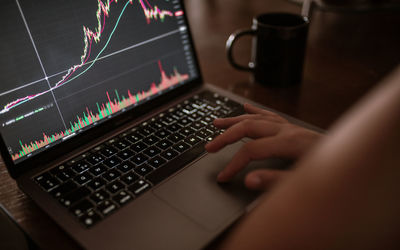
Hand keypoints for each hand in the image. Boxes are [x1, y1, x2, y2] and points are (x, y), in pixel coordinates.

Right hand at [205, 103, 321, 189]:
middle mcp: (287, 130)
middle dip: (225, 137)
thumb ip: (275, 181)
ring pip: (255, 118)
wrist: (353, 162)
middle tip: (209, 147)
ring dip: (233, 120)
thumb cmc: (331, 174)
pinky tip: (245, 107)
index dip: (233, 164)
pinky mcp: (292, 128)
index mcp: (289, 143)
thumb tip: (249, 180)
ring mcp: (289, 127)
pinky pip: (269, 115)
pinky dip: (255, 110)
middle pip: (248, 128)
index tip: (223, 176)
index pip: (251, 151)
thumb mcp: (304, 183)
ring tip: (215, 122)